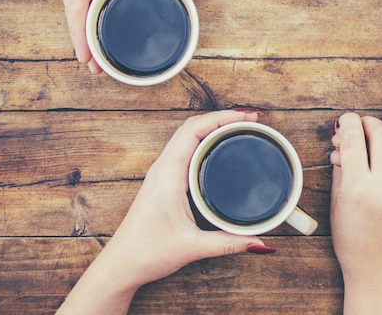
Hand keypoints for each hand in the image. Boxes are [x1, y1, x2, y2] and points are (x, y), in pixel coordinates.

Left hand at [56, 110, 272, 314]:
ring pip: (187, 137)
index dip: (222, 117)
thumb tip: (260, 241)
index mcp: (168, 174)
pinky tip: (218, 149)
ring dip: (212, 127)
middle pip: (192, 127)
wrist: (121, 264)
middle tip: (249, 119)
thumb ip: (229, 243)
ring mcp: (161, 174)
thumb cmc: (146, 251)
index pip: (194, 131)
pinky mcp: (163, 182)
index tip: (246, 116)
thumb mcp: (193, 247)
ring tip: (238, 128)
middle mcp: (163, 168)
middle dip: (222, 118)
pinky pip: (184, 150)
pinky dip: (204, 141)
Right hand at [330, 113, 381, 313]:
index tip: (346, 119)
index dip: (347, 123)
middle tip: (364, 124)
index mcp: (357, 189)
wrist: (380, 272)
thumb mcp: (338, 203)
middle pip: (381, 134)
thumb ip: (342, 170)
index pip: (352, 139)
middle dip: (369, 122)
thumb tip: (342, 143)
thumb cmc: (353, 241)